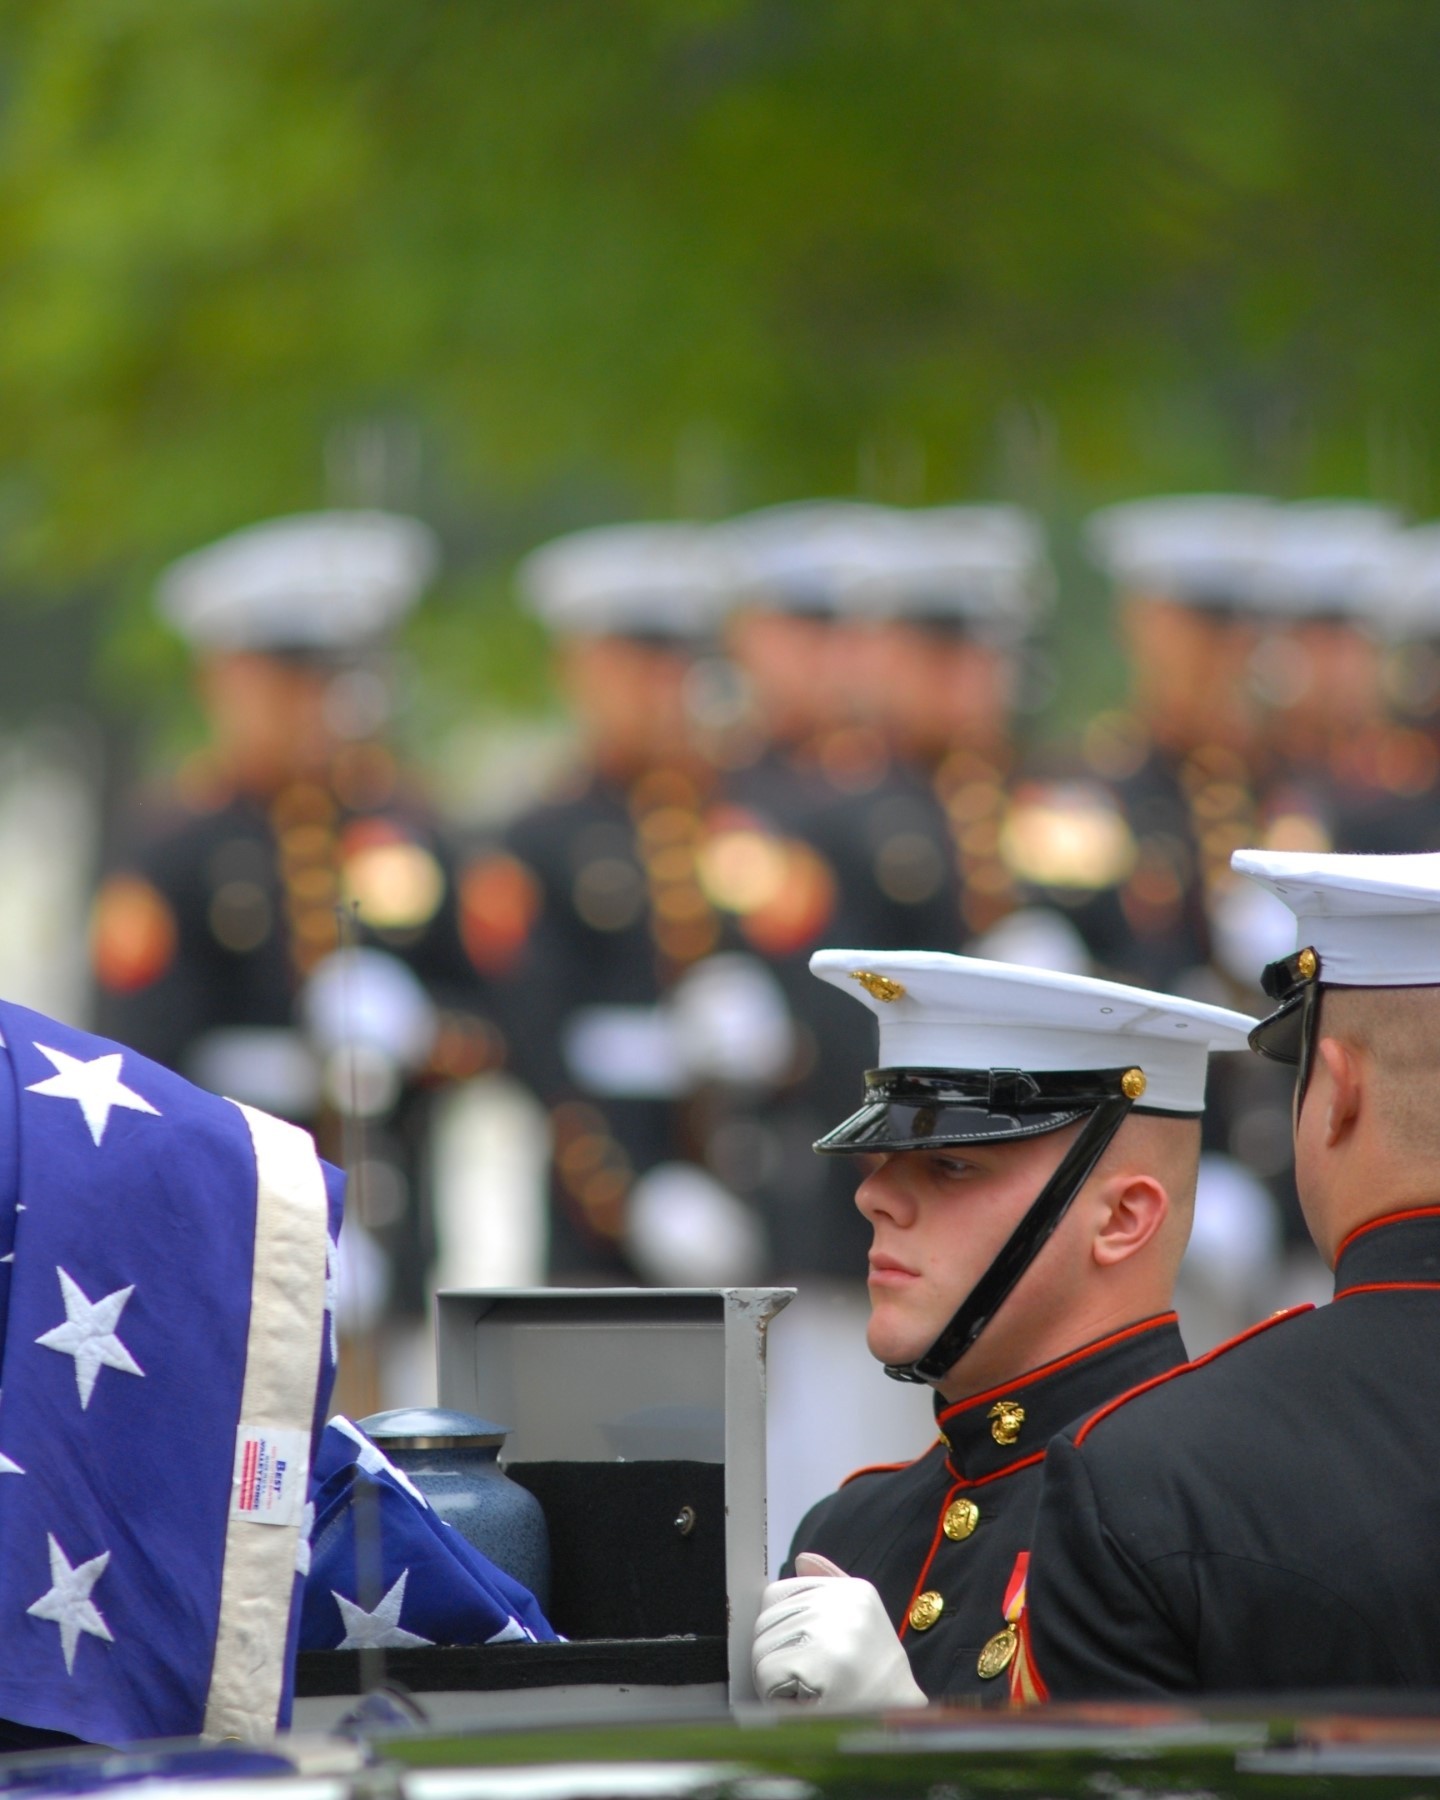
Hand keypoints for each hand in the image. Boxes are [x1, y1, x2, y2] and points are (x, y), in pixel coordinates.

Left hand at [752, 1551, 926, 1711]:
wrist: (899, 1726)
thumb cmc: (873, 1680)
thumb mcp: (860, 1624)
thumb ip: (830, 1589)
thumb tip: (801, 1560)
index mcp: (855, 1591)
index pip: (777, 1594)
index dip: (779, 1630)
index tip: (803, 1654)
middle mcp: (847, 1603)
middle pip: (766, 1621)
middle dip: (776, 1656)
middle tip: (809, 1680)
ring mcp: (836, 1630)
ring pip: (762, 1646)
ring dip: (775, 1678)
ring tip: (811, 1690)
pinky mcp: (822, 1661)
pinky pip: (766, 1672)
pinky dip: (775, 1695)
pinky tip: (807, 1701)